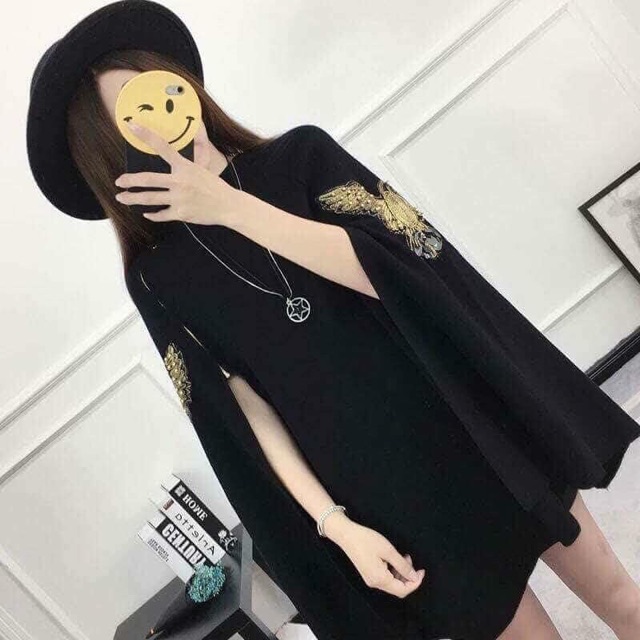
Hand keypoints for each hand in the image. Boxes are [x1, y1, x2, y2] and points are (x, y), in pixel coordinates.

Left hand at [114, 121, 246, 225]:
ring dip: (133, 199)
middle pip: (148, 180)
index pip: (162, 147)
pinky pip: (161, 214)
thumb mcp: (204, 167)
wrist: (228, 206)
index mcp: (185, 167)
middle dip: (130, 181)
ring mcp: (179, 199)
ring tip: (122, 198)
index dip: (146, 135)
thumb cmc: (216, 186)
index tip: (131, 126)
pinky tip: (146, 212)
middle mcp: (179, 182)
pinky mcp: (181, 214)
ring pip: (149, 199)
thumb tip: (200, 130)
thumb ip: (198, 151)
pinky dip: (152, 214)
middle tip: (119, 182)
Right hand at [328, 516, 425, 597]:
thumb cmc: (367, 540)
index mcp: (380, 579)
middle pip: (398, 588)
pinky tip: (393, 559)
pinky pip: (385, 578)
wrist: (346, 535)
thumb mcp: (388, 550)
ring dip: (401, 572)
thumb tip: (414, 577)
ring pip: (392, 583)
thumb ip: (402, 565)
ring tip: (402, 556)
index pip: (403, 590)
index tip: (421, 571)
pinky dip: (393, 570)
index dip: (415, 583)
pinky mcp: (368, 574)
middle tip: (410, 559)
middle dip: (408, 576)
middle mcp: (375, 583)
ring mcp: (371, 579)